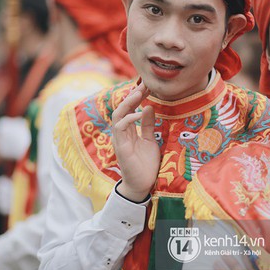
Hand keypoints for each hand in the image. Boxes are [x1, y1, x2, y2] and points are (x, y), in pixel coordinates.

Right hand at [111, 82, 159, 201]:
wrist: (142, 185)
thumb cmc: (145, 164)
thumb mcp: (150, 140)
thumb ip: (148, 125)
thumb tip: (149, 107)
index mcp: (128, 130)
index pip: (130, 109)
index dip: (137, 97)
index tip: (148, 86)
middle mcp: (121, 132)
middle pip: (123, 108)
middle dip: (133, 95)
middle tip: (144, 84)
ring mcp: (119, 139)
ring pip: (119, 115)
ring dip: (128, 102)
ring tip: (139, 92)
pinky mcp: (120, 146)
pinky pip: (121, 127)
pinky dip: (130, 118)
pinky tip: (141, 113)